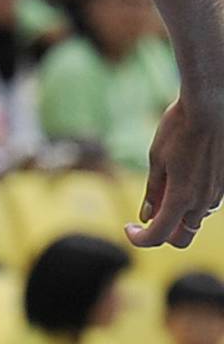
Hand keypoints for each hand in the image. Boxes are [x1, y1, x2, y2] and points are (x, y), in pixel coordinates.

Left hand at [127, 94, 223, 249]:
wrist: (212, 104)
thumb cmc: (179, 128)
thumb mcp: (156, 159)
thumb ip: (153, 192)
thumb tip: (148, 216)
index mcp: (181, 198)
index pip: (158, 236)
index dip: (139, 238)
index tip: (129, 228)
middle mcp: (203, 201)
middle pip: (183, 237)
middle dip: (163, 235)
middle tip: (147, 220)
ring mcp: (218, 192)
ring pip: (197, 220)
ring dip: (179, 217)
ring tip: (164, 192)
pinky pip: (208, 204)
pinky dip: (193, 203)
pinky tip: (183, 181)